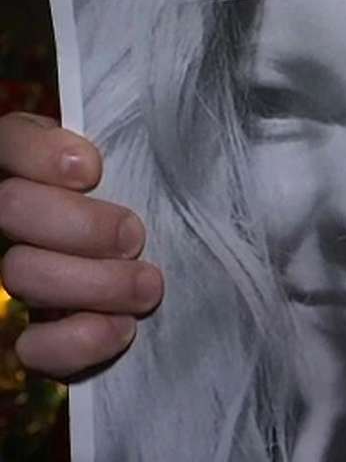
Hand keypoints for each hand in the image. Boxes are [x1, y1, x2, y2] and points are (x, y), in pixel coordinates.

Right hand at [0, 112, 162, 378]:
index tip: (91, 169)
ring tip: (149, 285)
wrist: (187, 284)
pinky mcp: (43, 334)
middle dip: (81, 226)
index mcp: (47, 170)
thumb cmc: (182, 214)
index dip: (38, 151)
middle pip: (13, 207)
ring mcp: (30, 276)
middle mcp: (27, 219)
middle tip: (135, 236)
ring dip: (94, 282)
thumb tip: (158, 142)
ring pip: (22, 272)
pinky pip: (33, 347)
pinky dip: (78, 339)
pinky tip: (123, 328)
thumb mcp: (174, 176)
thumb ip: (154, 153)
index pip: (9, 139)